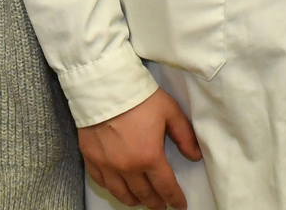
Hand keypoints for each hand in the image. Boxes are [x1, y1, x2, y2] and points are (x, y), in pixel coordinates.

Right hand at [78, 89, 201, 208]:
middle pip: (144, 194)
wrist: (103, 88)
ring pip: (121, 193)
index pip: (166, 187)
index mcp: (149, 157)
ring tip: (140, 201)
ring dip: (134, 200)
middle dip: (155, 202)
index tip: (180, 205)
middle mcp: (127, 167)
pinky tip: (118, 188)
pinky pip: (102, 183)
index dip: (175, 199)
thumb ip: (184, 135)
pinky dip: (112, 189)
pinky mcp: (91, 159)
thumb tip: (195, 155)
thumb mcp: (170, 111)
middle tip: (161, 206)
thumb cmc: (139, 97)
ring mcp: (107, 166)